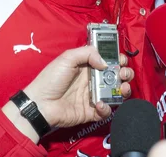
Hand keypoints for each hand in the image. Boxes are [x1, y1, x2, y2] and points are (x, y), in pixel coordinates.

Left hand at [3, 47, 133, 142]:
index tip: (122, 60)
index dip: (118, 59)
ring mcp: (94, 96)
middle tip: (123, 74)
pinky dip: (107, 107)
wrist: (41, 104)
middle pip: (116, 76)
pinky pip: (106, 111)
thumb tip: (106, 63)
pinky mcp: (92, 112)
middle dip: (125, 73)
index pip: (108, 60)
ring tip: (122, 88)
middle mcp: (93, 80)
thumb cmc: (52, 79)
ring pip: (116, 93)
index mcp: (88, 66)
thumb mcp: (67, 58)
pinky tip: (100, 103)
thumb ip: (88, 53)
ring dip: (123, 90)